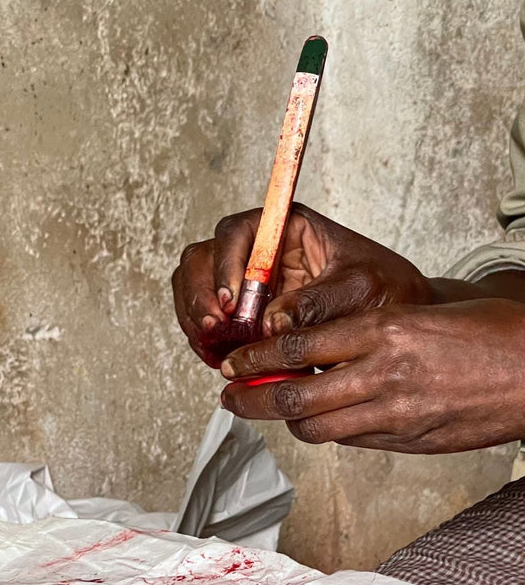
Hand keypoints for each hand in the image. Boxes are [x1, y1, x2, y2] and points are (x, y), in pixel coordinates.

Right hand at [172, 204, 433, 365]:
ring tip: (214, 347)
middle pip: (202, 259)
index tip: (233, 301)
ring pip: (194, 289)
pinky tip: (218, 357)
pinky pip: (203, 319)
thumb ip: (316, 302)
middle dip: (200, 294)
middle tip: (214, 328)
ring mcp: (243, 282)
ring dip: (195, 318)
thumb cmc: (383, 290)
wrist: (391, 321)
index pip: (237, 232)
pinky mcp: (239, 313)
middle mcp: (257, 250)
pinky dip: (202, 339)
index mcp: (286, 227)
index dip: (225, 264)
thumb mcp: (359, 289)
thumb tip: (271, 323)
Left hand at [218, 299, 524, 452]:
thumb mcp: (417, 317)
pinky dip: (329, 431)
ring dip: (286, 421)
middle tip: (228, 398)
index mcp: (383, 331)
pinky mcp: (408, 440)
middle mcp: (382, 373)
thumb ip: (365, 337)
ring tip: (270, 410)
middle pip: (291, 397)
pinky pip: (350, 441)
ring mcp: (395, 413)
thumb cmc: (486, 334)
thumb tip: (313, 358)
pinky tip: (322, 419)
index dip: (254, 359)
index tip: (232, 363)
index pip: (295, 346)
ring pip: (315, 427)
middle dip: (249, 401)